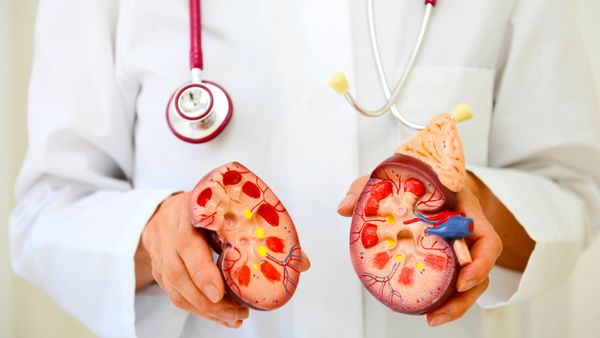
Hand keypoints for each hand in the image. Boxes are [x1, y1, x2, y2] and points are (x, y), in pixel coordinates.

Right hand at [137, 192, 248, 327]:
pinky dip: (200, 309)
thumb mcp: (221, 205)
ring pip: (176, 291)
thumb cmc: (203, 206)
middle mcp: (167, 235)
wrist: (164, 209)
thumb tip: (282, 257)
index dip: (202, 272)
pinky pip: (176, 296)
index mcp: (185, 213)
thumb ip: (241, 226)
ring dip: (206, 311)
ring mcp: (160, 255)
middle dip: (208, 302)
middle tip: (236, 314)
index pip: (187, 245)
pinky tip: (221, 315)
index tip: (219, 293)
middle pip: (179, 275)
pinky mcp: (159, 273)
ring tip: (234, 319)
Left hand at [337, 175, 502, 326]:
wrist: (431, 176)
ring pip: (472, 279)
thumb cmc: (419, 176)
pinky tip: (429, 311)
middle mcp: (468, 230)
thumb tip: (345, 208)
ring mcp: (462, 245)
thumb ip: (368, 187)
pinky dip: (445, 297)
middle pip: (481, 267)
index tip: (462, 279)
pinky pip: (454, 279)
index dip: (480, 261)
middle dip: (466, 295)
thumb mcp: (393, 176)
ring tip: (434, 318)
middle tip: (441, 311)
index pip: (486, 237)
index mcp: (464, 209)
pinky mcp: (450, 256)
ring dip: (457, 303)